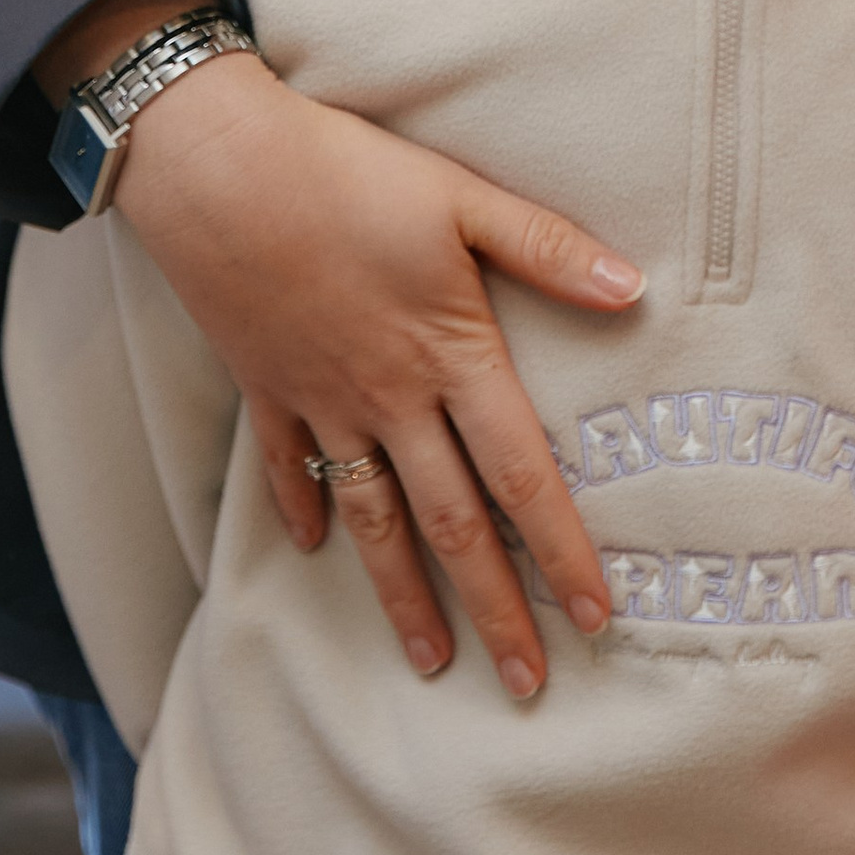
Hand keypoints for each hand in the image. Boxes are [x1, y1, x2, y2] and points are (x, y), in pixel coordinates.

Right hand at [114, 50, 642, 694]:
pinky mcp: (265, 385)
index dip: (563, 550)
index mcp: (449, 354)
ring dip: (404, 597)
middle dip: (496, 612)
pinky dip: (302, 509)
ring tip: (432, 661)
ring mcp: (322, 400)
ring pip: (373, 522)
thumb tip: (634, 290)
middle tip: (528, 686)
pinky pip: (286, 466)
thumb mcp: (460, 196)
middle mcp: (390, 398)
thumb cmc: (348, 172)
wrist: (219, 168)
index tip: (595, 616)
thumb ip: (546, 248)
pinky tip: (312, 547)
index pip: (522, 476)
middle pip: (453, 526)